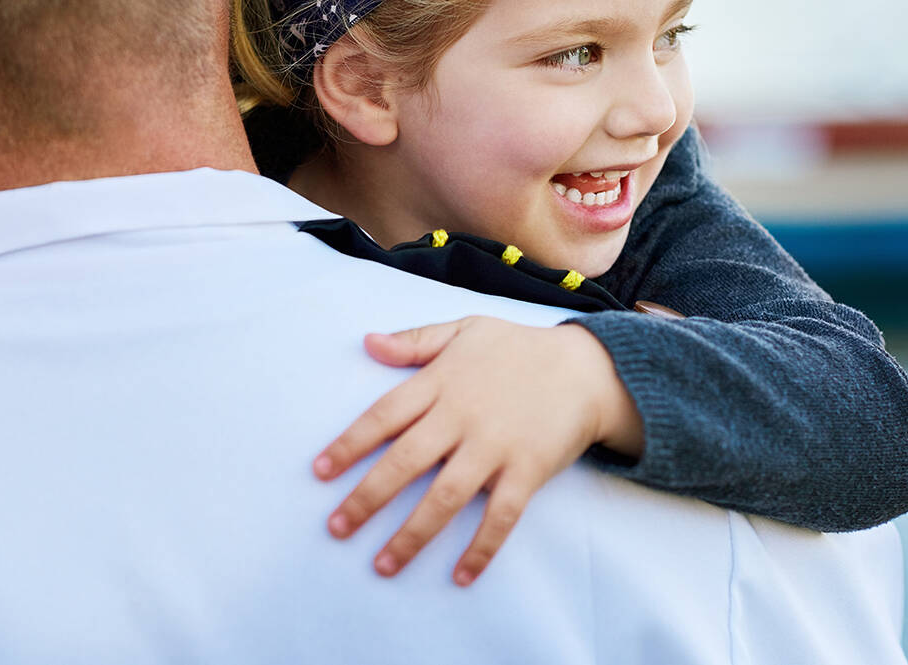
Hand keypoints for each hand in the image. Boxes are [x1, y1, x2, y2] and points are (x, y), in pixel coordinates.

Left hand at [312, 317, 641, 585]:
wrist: (587, 367)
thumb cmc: (518, 348)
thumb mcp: (464, 330)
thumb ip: (415, 341)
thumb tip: (367, 343)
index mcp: (441, 383)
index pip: (383, 416)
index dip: (349, 445)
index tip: (319, 472)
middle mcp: (462, 417)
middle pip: (405, 462)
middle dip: (367, 498)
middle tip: (336, 528)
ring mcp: (495, 446)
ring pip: (444, 497)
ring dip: (412, 534)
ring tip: (383, 563)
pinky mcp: (527, 470)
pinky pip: (501, 517)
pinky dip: (481, 548)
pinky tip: (460, 576)